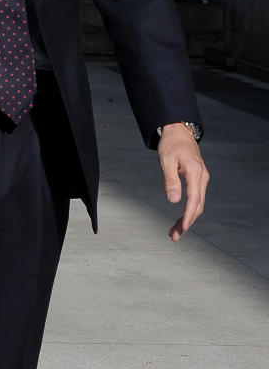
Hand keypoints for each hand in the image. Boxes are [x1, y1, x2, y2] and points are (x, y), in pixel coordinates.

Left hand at [158, 124, 208, 241]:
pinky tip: (182, 219)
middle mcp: (202, 177)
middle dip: (187, 222)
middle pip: (198, 205)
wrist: (179, 132)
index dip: (189, 215)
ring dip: (188, 219)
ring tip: (175, 232)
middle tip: (174, 236)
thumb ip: (170, 180)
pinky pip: (196, 198)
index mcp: (195, 171)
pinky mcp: (198, 180)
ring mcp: (201, 178)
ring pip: (198, 203)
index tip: (183, 228)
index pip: (194, 198)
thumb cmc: (171, 144)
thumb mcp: (166, 160)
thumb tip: (173, 200)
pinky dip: (189, 210)